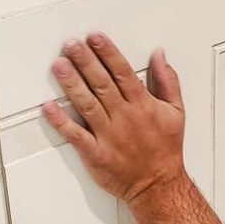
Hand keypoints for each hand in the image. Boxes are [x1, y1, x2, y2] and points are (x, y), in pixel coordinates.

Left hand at [42, 34, 185, 204]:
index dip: (107, 53)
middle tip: (71, 44)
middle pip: (102, 84)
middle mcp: (125, 118)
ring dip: (71, 84)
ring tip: (58, 65)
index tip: (95, 37)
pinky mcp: (96, 153)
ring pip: (87, 104)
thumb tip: (159, 55)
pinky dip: (60, 121)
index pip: (122, 73)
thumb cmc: (167, 150)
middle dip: (85, 62)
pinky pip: (75, 135)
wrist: (159, 186)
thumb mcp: (176, 112)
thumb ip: (168, 81)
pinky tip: (48, 107)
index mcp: (143, 105)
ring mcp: (108, 136)